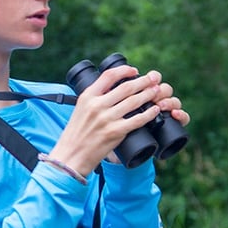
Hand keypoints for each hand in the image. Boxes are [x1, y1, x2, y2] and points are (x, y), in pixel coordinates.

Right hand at [48, 66, 188, 174]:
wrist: (70, 156)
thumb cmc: (76, 134)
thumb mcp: (80, 109)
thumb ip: (94, 99)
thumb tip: (112, 89)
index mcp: (87, 96)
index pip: (109, 75)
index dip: (125, 71)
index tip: (135, 71)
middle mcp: (96, 105)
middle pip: (125, 87)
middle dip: (143, 81)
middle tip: (153, 79)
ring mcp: (106, 119)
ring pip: (133, 101)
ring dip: (148, 94)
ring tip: (156, 91)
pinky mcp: (114, 132)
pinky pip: (137, 120)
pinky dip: (149, 114)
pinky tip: (155, 110)